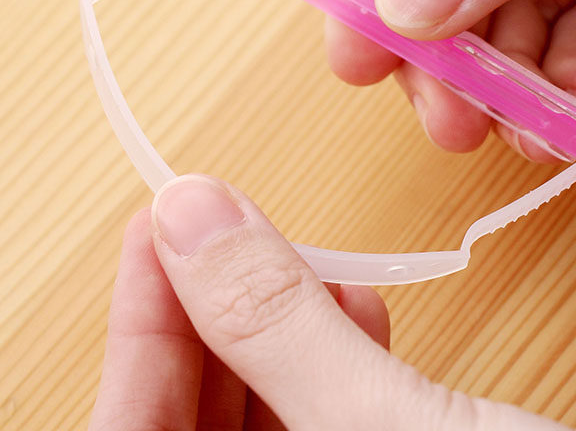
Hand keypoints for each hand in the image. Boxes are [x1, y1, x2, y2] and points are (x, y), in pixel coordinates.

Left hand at [89, 175, 568, 429]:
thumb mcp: (386, 425)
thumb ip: (277, 326)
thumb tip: (192, 215)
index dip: (140, 327)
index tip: (164, 221)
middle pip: (197, 424)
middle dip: (210, 313)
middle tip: (223, 222)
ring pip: (267, 412)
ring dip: (274, 325)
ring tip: (298, 255)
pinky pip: (329, 414)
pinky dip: (333, 349)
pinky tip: (352, 298)